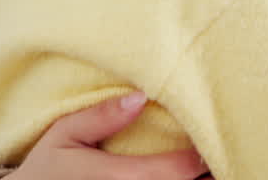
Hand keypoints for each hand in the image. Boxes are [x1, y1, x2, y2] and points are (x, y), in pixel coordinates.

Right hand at [7, 93, 209, 179]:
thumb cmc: (46, 169)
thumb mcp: (63, 135)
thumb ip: (100, 117)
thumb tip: (140, 96)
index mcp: (122, 179)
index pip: (181, 169)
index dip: (204, 155)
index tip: (212, 137)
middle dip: (209, 173)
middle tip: (221, 153)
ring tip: (210, 168)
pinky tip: (190, 178)